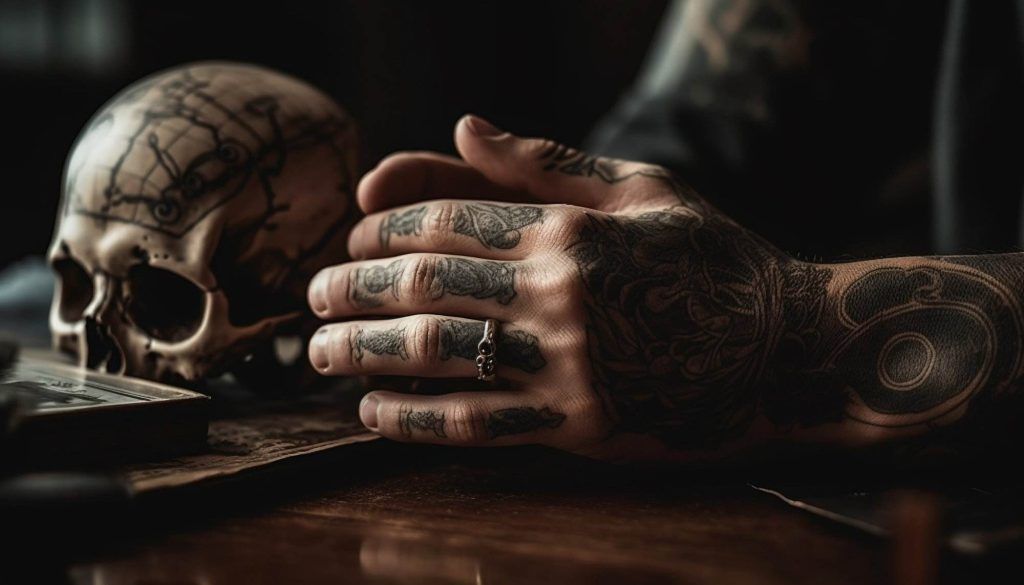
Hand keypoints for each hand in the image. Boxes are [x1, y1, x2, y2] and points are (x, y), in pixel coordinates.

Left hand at [307, 116, 793, 461]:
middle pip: (423, 285)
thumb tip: (462, 124)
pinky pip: (476, 424)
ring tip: (319, 351)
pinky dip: (413, 418)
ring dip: (362, 351)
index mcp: (571, 228)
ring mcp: (567, 365)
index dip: (382, 229)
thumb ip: (548, 159)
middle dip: (352, 289)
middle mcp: (560, 294)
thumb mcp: (644, 188)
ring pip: (436, 355)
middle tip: (312, 297)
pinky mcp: (577, 426)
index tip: (351, 241)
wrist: (787, 352)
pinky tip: (371, 410)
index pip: (445, 218)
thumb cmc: (714, 260)